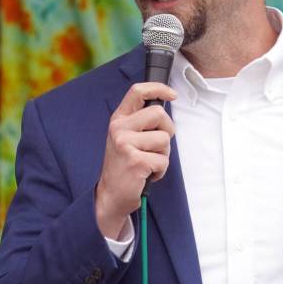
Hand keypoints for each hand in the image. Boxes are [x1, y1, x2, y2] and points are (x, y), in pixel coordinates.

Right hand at [95, 82, 176, 239]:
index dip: (159, 88)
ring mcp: (125, 144)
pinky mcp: (135, 161)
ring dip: (163, 154)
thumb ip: (140, 122)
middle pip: (159, 114)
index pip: (137, 91)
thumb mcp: (125, 138)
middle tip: (157, 146)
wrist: (110, 195)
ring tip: (148, 163)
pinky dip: (160, 170)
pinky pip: (163, 160)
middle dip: (167, 130)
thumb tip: (164, 108)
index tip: (172, 94)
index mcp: (118, 119)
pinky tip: (146, 174)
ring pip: (165, 139)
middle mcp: (119, 128)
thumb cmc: (124, 166)